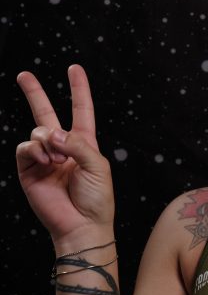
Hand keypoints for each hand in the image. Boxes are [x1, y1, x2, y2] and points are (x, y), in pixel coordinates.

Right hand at [16, 65, 114, 246]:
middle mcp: (62, 147)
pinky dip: (35, 149)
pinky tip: (46, 161)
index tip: (74, 68)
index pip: (81, 110)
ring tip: (57, 159)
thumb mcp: (97, 165)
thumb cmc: (97, 198)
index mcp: (84, 143)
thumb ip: (78, 143)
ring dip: (48, 140)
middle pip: (47, 113)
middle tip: (23, 74)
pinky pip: (26, 147)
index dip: (79, 89)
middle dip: (35, 93)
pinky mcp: (28, 170)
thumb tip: (52, 132)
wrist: (81, 225)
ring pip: (38, 131)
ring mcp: (43, 158)